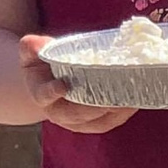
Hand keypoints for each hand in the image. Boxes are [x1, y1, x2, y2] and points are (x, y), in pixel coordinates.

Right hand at [19, 35, 136, 133]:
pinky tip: (134, 100)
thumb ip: (32, 47)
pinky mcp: (94, 124)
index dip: (52, 92)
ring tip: (130, 97)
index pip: (44, 96)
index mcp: (41, 94)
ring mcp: (77, 122)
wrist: (51, 82)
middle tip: (111, 93)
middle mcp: (58, 114)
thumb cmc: (43, 64)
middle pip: (76, 113)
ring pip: (96, 121)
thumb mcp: (33, 52)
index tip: (62, 86)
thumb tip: (34, 44)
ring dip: (114, 111)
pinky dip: (123, 113)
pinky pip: (109, 122)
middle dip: (94, 106)